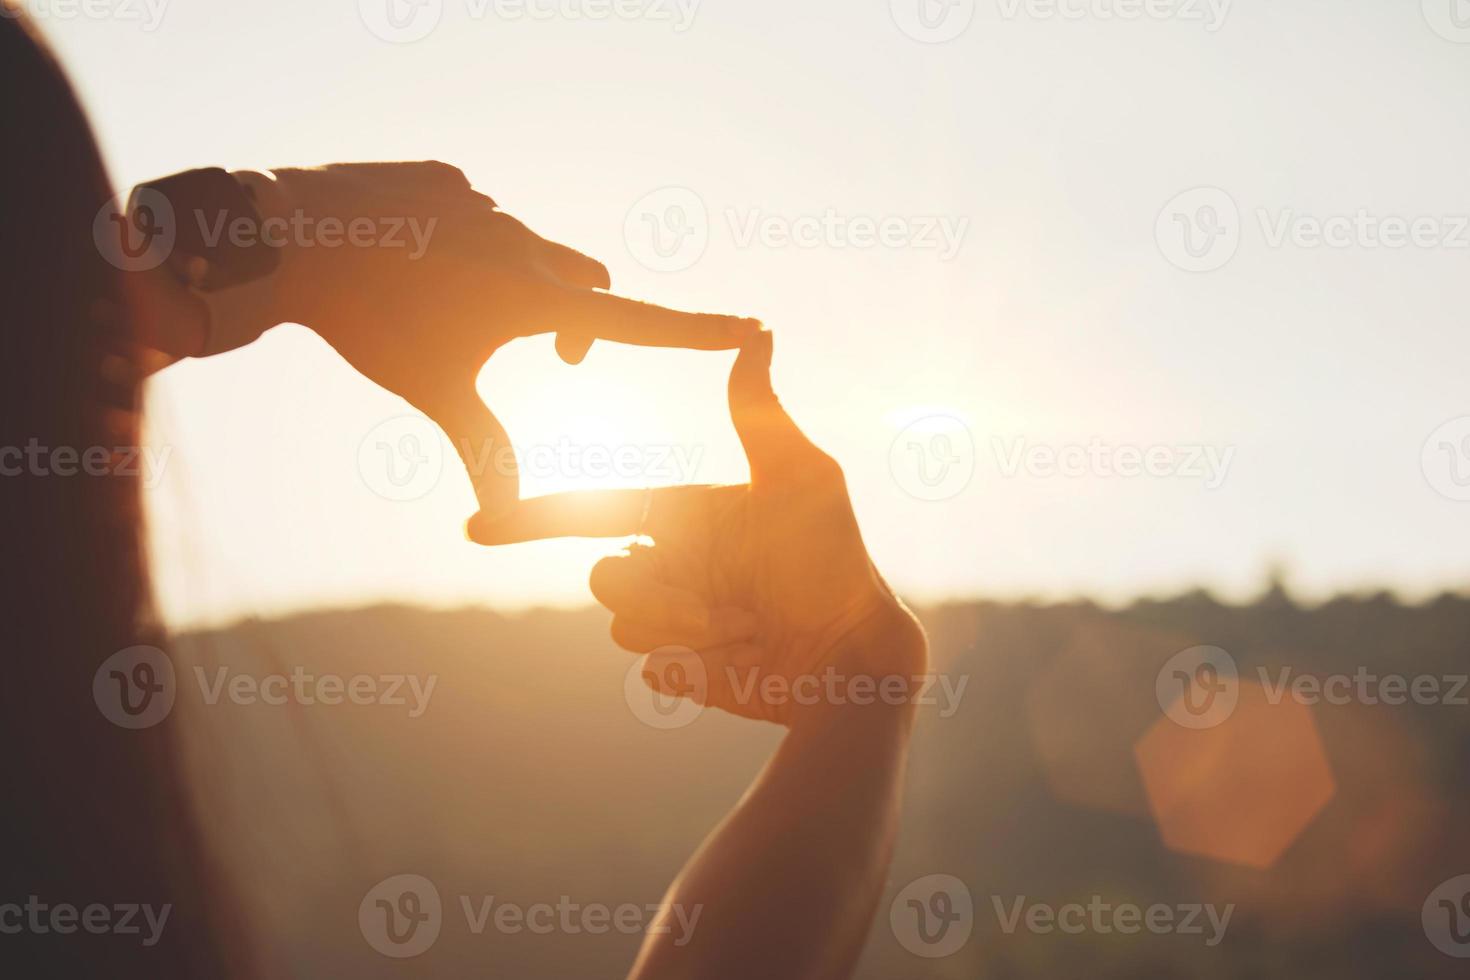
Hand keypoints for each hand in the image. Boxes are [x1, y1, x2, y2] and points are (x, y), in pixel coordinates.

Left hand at [139, 161, 758, 520]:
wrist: (291, 237)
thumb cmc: (371, 325)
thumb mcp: (435, 394)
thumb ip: (485, 450)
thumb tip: (505, 521)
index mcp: (535, 296)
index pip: (637, 322)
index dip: (697, 330)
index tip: (751, 326)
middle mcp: (524, 243)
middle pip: (588, 285)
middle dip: (582, 324)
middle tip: (559, 362)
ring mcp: (485, 207)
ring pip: (530, 250)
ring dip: (519, 286)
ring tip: (458, 313)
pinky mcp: (446, 184)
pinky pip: (479, 219)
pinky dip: (468, 249)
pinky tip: (420, 268)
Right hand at [469, 331, 927, 726]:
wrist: (856, 655)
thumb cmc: (835, 558)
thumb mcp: (801, 476)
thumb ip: (758, 412)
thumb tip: (756, 330)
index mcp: (681, 516)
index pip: (592, 511)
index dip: (531, 518)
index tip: (477, 527)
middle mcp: (668, 565)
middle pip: (603, 574)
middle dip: (661, 590)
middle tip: (730, 604)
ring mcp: (670, 622)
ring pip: (622, 624)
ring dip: (686, 628)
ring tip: (746, 627)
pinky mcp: (680, 669)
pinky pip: (650, 667)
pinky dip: (695, 665)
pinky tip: (743, 659)